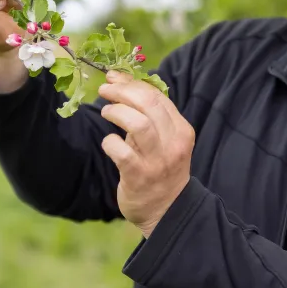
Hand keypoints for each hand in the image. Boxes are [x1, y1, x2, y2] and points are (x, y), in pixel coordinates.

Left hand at [98, 70, 194, 235]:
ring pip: (138, 124)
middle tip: (104, 90)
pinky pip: (121, 152)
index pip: (157, 96)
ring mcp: (157, 161)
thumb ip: (148, 115)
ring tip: (106, 112)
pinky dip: (110, 142)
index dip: (132, 82)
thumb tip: (121, 82)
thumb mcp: (163, 140)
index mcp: (181, 130)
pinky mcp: (139, 177)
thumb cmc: (159, 168)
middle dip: (122, 91)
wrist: (165, 210)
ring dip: (117, 112)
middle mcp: (173, 143)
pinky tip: (108, 143)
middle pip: (148, 104)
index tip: (114, 77)